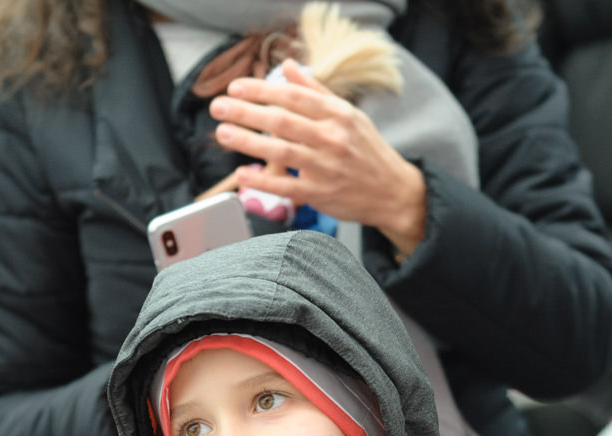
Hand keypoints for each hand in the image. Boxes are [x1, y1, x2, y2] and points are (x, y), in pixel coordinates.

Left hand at [210, 61, 428, 253]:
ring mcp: (327, 167)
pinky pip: (287, 186)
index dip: (262, 90)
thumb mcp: (349, 115)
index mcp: (338, 114)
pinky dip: (263, 181)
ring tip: (223, 133)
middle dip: (246, 112)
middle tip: (218, 106)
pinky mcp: (322, 194)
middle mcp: (333, 138)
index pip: (293, 96)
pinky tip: (242, 173)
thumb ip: (317, 91)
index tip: (236, 88)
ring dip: (248, 142)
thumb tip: (290, 66)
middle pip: (282, 121)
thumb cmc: (367, 150)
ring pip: (281, 152)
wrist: (393, 192)